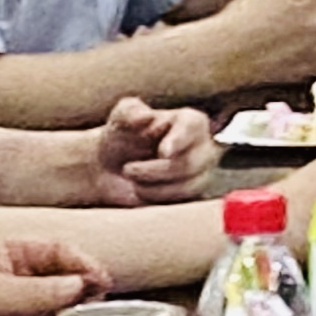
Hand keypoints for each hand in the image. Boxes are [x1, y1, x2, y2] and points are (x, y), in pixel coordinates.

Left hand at [85, 96, 219, 205]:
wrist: (112, 168)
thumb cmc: (122, 137)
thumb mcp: (120, 118)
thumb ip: (129, 112)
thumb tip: (145, 117)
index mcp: (190, 121)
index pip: (193, 127)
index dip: (179, 140)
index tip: (163, 152)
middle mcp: (203, 146)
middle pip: (189, 163)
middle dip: (153, 170)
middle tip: (127, 169)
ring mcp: (201, 173)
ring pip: (185, 187)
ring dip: (151, 187)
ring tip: (134, 179)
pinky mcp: (193, 196)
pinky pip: (181, 203)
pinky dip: (156, 200)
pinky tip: (142, 191)